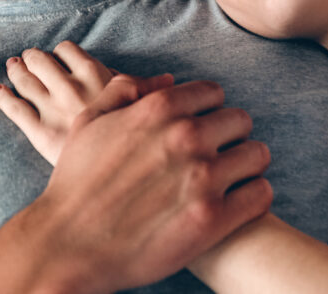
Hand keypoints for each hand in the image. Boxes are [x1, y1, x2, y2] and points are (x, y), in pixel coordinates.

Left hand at [0, 40, 117, 164]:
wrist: (117, 169)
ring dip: (15, 70)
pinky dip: (2, 97)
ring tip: (13, 67)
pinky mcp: (40, 132)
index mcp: (93, 74)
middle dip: (32, 57)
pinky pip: (15, 109)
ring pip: (24, 80)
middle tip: (28, 59)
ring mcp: (53, 109)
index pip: (65, 49)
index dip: (58, 53)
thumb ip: (121, 82)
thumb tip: (122, 74)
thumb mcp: (134, 98)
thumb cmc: (127, 129)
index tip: (57, 59)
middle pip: (39, 60)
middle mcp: (70, 87)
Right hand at [37, 76, 273, 291]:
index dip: (208, 111)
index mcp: (159, 110)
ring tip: (230, 180)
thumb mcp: (89, 123)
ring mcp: (203, 178)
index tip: (201, 129)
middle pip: (240, 120)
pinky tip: (236, 204)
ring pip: (257, 154)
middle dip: (229, 136)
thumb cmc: (74, 184)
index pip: (214, 93)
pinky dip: (253, 197)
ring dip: (246, 165)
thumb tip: (166, 80)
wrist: (68, 246)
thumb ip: (126, 91)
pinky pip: (260, 195)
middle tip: (217, 156)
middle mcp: (186, 137)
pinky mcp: (213, 219)